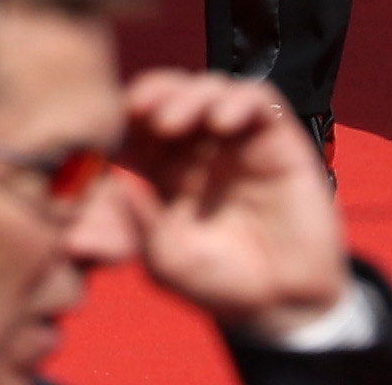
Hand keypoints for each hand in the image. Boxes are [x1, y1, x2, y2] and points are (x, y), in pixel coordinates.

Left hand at [115, 73, 347, 343]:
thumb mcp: (167, 260)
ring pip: (212, 88)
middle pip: (175, 93)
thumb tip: (116, 184)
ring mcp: (239, 139)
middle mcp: (201, 145)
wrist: (279, 304)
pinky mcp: (277, 139)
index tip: (113, 121)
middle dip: (155, 92)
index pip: (144, 120)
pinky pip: (259, 100)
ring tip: (172, 122)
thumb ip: (141, 223)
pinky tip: (221, 122)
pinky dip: (238, 101)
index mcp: (167, 167)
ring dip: (189, 95)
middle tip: (139, 108)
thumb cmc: (217, 281)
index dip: (128, 111)